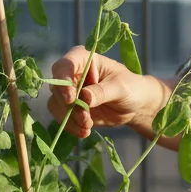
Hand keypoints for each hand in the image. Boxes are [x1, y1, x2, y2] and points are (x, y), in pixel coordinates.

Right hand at [45, 47, 168, 137]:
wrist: (134, 104)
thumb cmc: (130, 87)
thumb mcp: (120, 87)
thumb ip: (102, 91)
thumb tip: (84, 97)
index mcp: (83, 59)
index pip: (64, 65)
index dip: (63, 81)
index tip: (71, 98)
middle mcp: (72, 73)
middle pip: (57, 87)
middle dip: (69, 105)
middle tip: (85, 118)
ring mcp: (69, 91)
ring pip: (56, 103)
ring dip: (70, 118)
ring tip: (88, 125)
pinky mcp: (70, 107)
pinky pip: (61, 117)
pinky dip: (71, 126)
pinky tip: (85, 131)